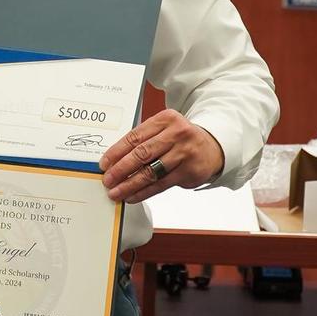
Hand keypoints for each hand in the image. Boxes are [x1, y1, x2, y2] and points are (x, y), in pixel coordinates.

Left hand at [99, 109, 223, 203]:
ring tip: (116, 192)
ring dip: (130, 184)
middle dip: (120, 169)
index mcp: (165, 119)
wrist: (212, 146)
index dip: (116, 152)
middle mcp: (176, 134)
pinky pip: (161, 184)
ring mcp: (185, 153)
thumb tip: (113, 160)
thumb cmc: (179, 139)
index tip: (104, 164)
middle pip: (141, 154)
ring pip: (151, 172)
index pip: (134, 137)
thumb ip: (142, 140)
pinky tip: (133, 196)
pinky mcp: (190, 171)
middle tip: (107, 180)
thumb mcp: (163, 130)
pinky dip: (144, 192)